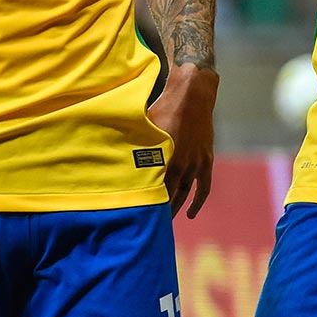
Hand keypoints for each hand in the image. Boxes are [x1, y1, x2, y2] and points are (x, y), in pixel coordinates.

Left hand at [145, 62, 217, 217]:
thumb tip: (110, 153)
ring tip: (165, 220)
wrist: (193, 94)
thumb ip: (132, 144)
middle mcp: (181, 165)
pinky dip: (197, 202)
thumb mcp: (144, 125)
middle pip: (168, 195)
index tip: (133, 212)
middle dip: (158, 209)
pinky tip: (190, 214)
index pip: (152, 189)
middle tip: (147, 221)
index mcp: (163, 158)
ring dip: (175, 207)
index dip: (144, 202)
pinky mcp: (206, 160)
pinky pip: (203, 187)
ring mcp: (196, 163)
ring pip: (184, 193)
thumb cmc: (164, 107)